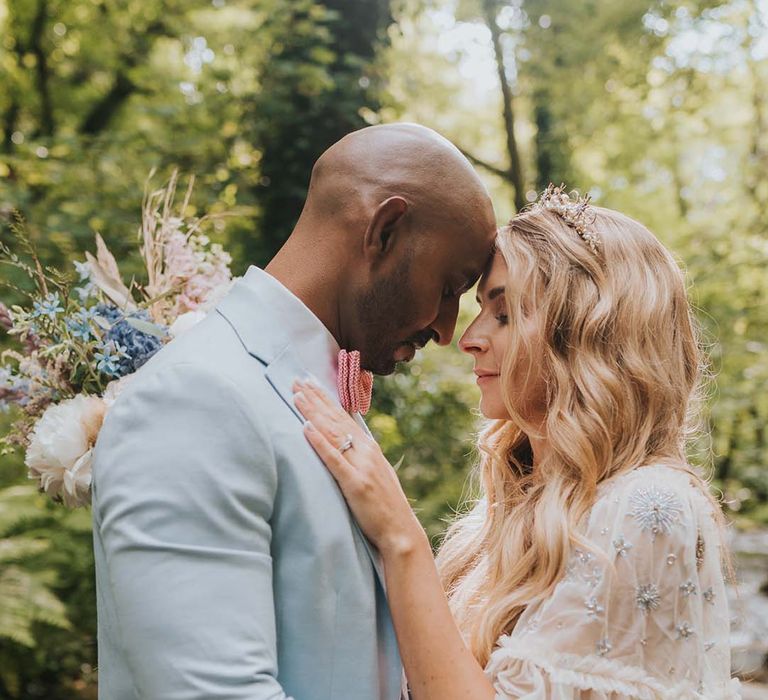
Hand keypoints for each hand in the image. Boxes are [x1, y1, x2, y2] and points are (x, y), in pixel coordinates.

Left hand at [292, 379, 426, 558]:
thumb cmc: (385, 505)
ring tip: (296, 396)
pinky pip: (333, 459)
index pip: (343, 416)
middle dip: (314, 398)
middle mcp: (366, 451)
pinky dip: (319, 442)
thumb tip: (346, 442)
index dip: (325, 399)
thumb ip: (361, 456)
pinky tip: (306, 429)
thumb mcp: (375, 473)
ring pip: (332, 432)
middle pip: (335, 418)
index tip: (309, 383)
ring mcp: (360, 466)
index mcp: (369, 447)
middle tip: (296, 379)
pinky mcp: (354, 484)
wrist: (400, 530)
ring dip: (312, 412)